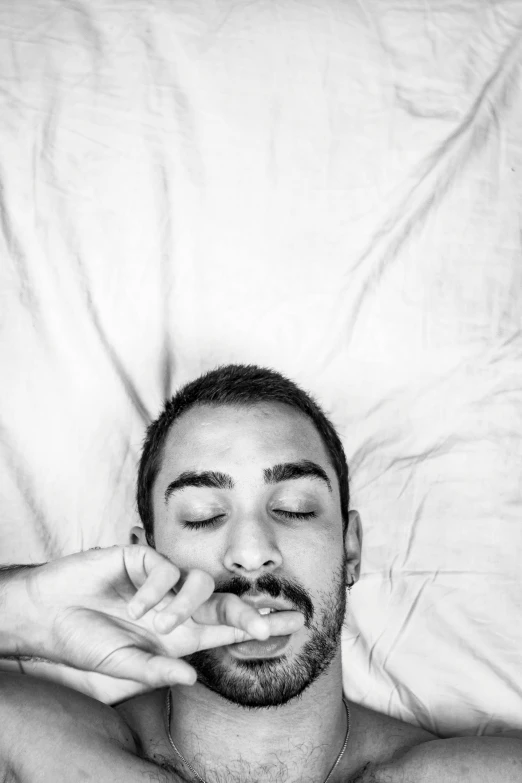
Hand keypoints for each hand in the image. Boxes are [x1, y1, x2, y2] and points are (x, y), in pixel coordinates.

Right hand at [18, 545, 304, 697]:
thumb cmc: (86, 641)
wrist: (49, 612)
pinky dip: (154, 590)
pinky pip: (166, 570)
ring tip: (156, 623)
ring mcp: (163, 581)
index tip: (292, 627)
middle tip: (269, 622)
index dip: (257, 627)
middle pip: (226, 602)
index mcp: (178, 634)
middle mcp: (177, 606)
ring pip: (199, 582)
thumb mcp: (121, 665)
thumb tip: (193, 677)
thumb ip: (155, 670)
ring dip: (183, 606)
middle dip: (251, 611)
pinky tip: (133, 605)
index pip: (226, 629)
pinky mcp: (143, 560)